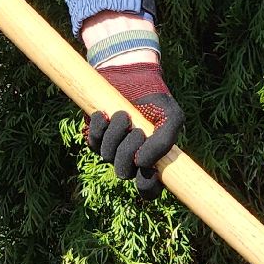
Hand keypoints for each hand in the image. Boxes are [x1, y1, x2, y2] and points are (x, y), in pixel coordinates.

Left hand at [84, 62, 183, 194]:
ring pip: (107, 156)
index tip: (144, 164)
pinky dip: (99, 126)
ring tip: (122, 114)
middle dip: (128, 149)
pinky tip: (104, 113)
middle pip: (124, 172)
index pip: (148, 191)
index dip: (146, 185)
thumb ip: (165, 141)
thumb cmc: (153, 97)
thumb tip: (143, 164)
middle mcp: (132, 160)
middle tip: (136, 129)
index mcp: (153, 161)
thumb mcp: (170, 116)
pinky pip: (92, 142)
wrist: (130, 73)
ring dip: (115, 133)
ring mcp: (112, 150)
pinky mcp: (95, 137)